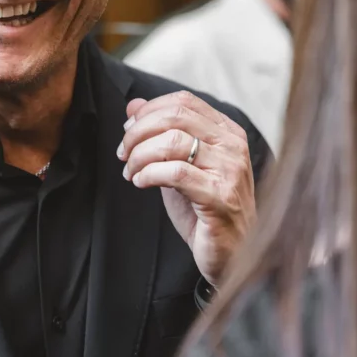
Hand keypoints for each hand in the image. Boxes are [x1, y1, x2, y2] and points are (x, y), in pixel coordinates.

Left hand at [118, 91, 255, 286]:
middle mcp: (233, 145)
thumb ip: (160, 135)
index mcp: (227, 131)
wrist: (229, 255)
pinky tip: (141, 182)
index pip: (184, 102)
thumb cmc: (204, 209)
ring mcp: (231, 170)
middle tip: (123, 152)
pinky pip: (176, 173)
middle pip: (176, 117)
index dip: (149, 111)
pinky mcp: (221, 197)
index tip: (128, 130)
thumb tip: (133, 105)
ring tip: (130, 172)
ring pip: (173, 142)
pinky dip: (150, 174)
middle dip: (139, 132)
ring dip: (140, 155)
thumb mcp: (179, 165)